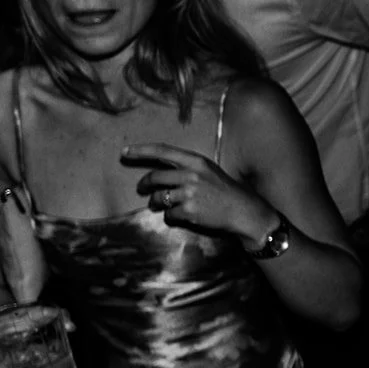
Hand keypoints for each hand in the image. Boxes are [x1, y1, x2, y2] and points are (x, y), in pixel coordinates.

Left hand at [122, 142, 275, 247]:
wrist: (243, 211)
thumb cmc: (226, 191)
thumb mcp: (208, 171)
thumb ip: (186, 169)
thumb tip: (160, 175)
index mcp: (195, 161)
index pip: (161, 151)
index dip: (140, 151)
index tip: (124, 152)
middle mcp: (190, 174)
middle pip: (154, 177)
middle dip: (144, 185)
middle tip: (143, 190)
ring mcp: (189, 193)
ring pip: (158, 198)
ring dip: (156, 203)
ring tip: (162, 206)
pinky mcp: (189, 211)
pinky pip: (169, 214)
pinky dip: (171, 216)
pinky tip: (181, 216)